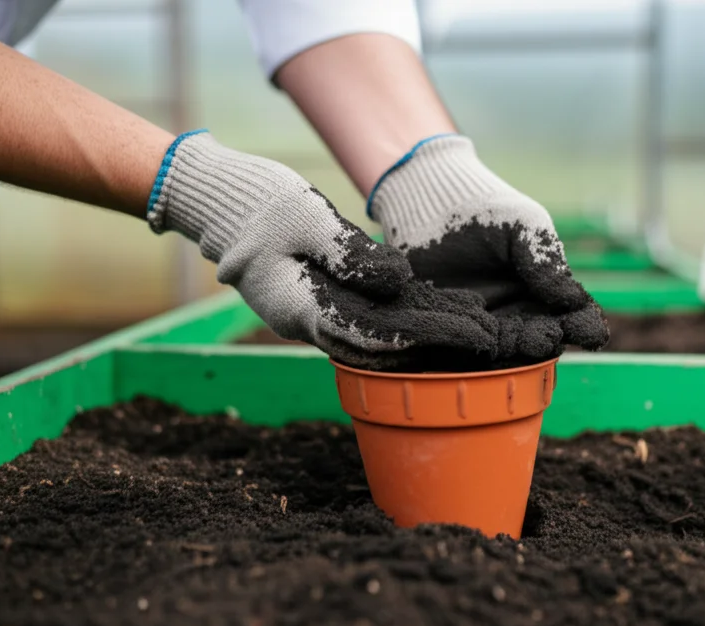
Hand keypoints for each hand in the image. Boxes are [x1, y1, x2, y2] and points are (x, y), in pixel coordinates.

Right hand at [146, 132, 497, 370]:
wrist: (220, 200)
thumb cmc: (258, 204)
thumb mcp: (307, 218)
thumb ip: (351, 254)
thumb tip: (400, 281)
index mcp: (302, 309)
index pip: (371, 335)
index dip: (420, 336)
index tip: (462, 332)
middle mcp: (310, 322)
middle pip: (381, 345)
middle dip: (433, 342)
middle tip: (484, 338)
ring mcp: (315, 313)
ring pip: (377, 336)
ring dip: (423, 332)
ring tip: (473, 325)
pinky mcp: (323, 298)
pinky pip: (368, 317)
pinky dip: (404, 314)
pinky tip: (439, 305)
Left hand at [369, 135, 608, 360]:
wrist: (428, 206)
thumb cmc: (484, 210)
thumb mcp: (524, 225)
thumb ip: (545, 259)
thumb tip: (573, 299)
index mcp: (543, 292)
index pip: (573, 317)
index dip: (585, 326)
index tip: (590, 331)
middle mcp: (517, 316)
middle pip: (541, 339)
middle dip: (547, 341)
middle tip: (546, 336)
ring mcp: (483, 328)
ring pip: (507, 350)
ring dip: (516, 351)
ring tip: (521, 342)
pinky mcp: (450, 333)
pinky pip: (465, 350)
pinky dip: (475, 352)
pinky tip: (482, 346)